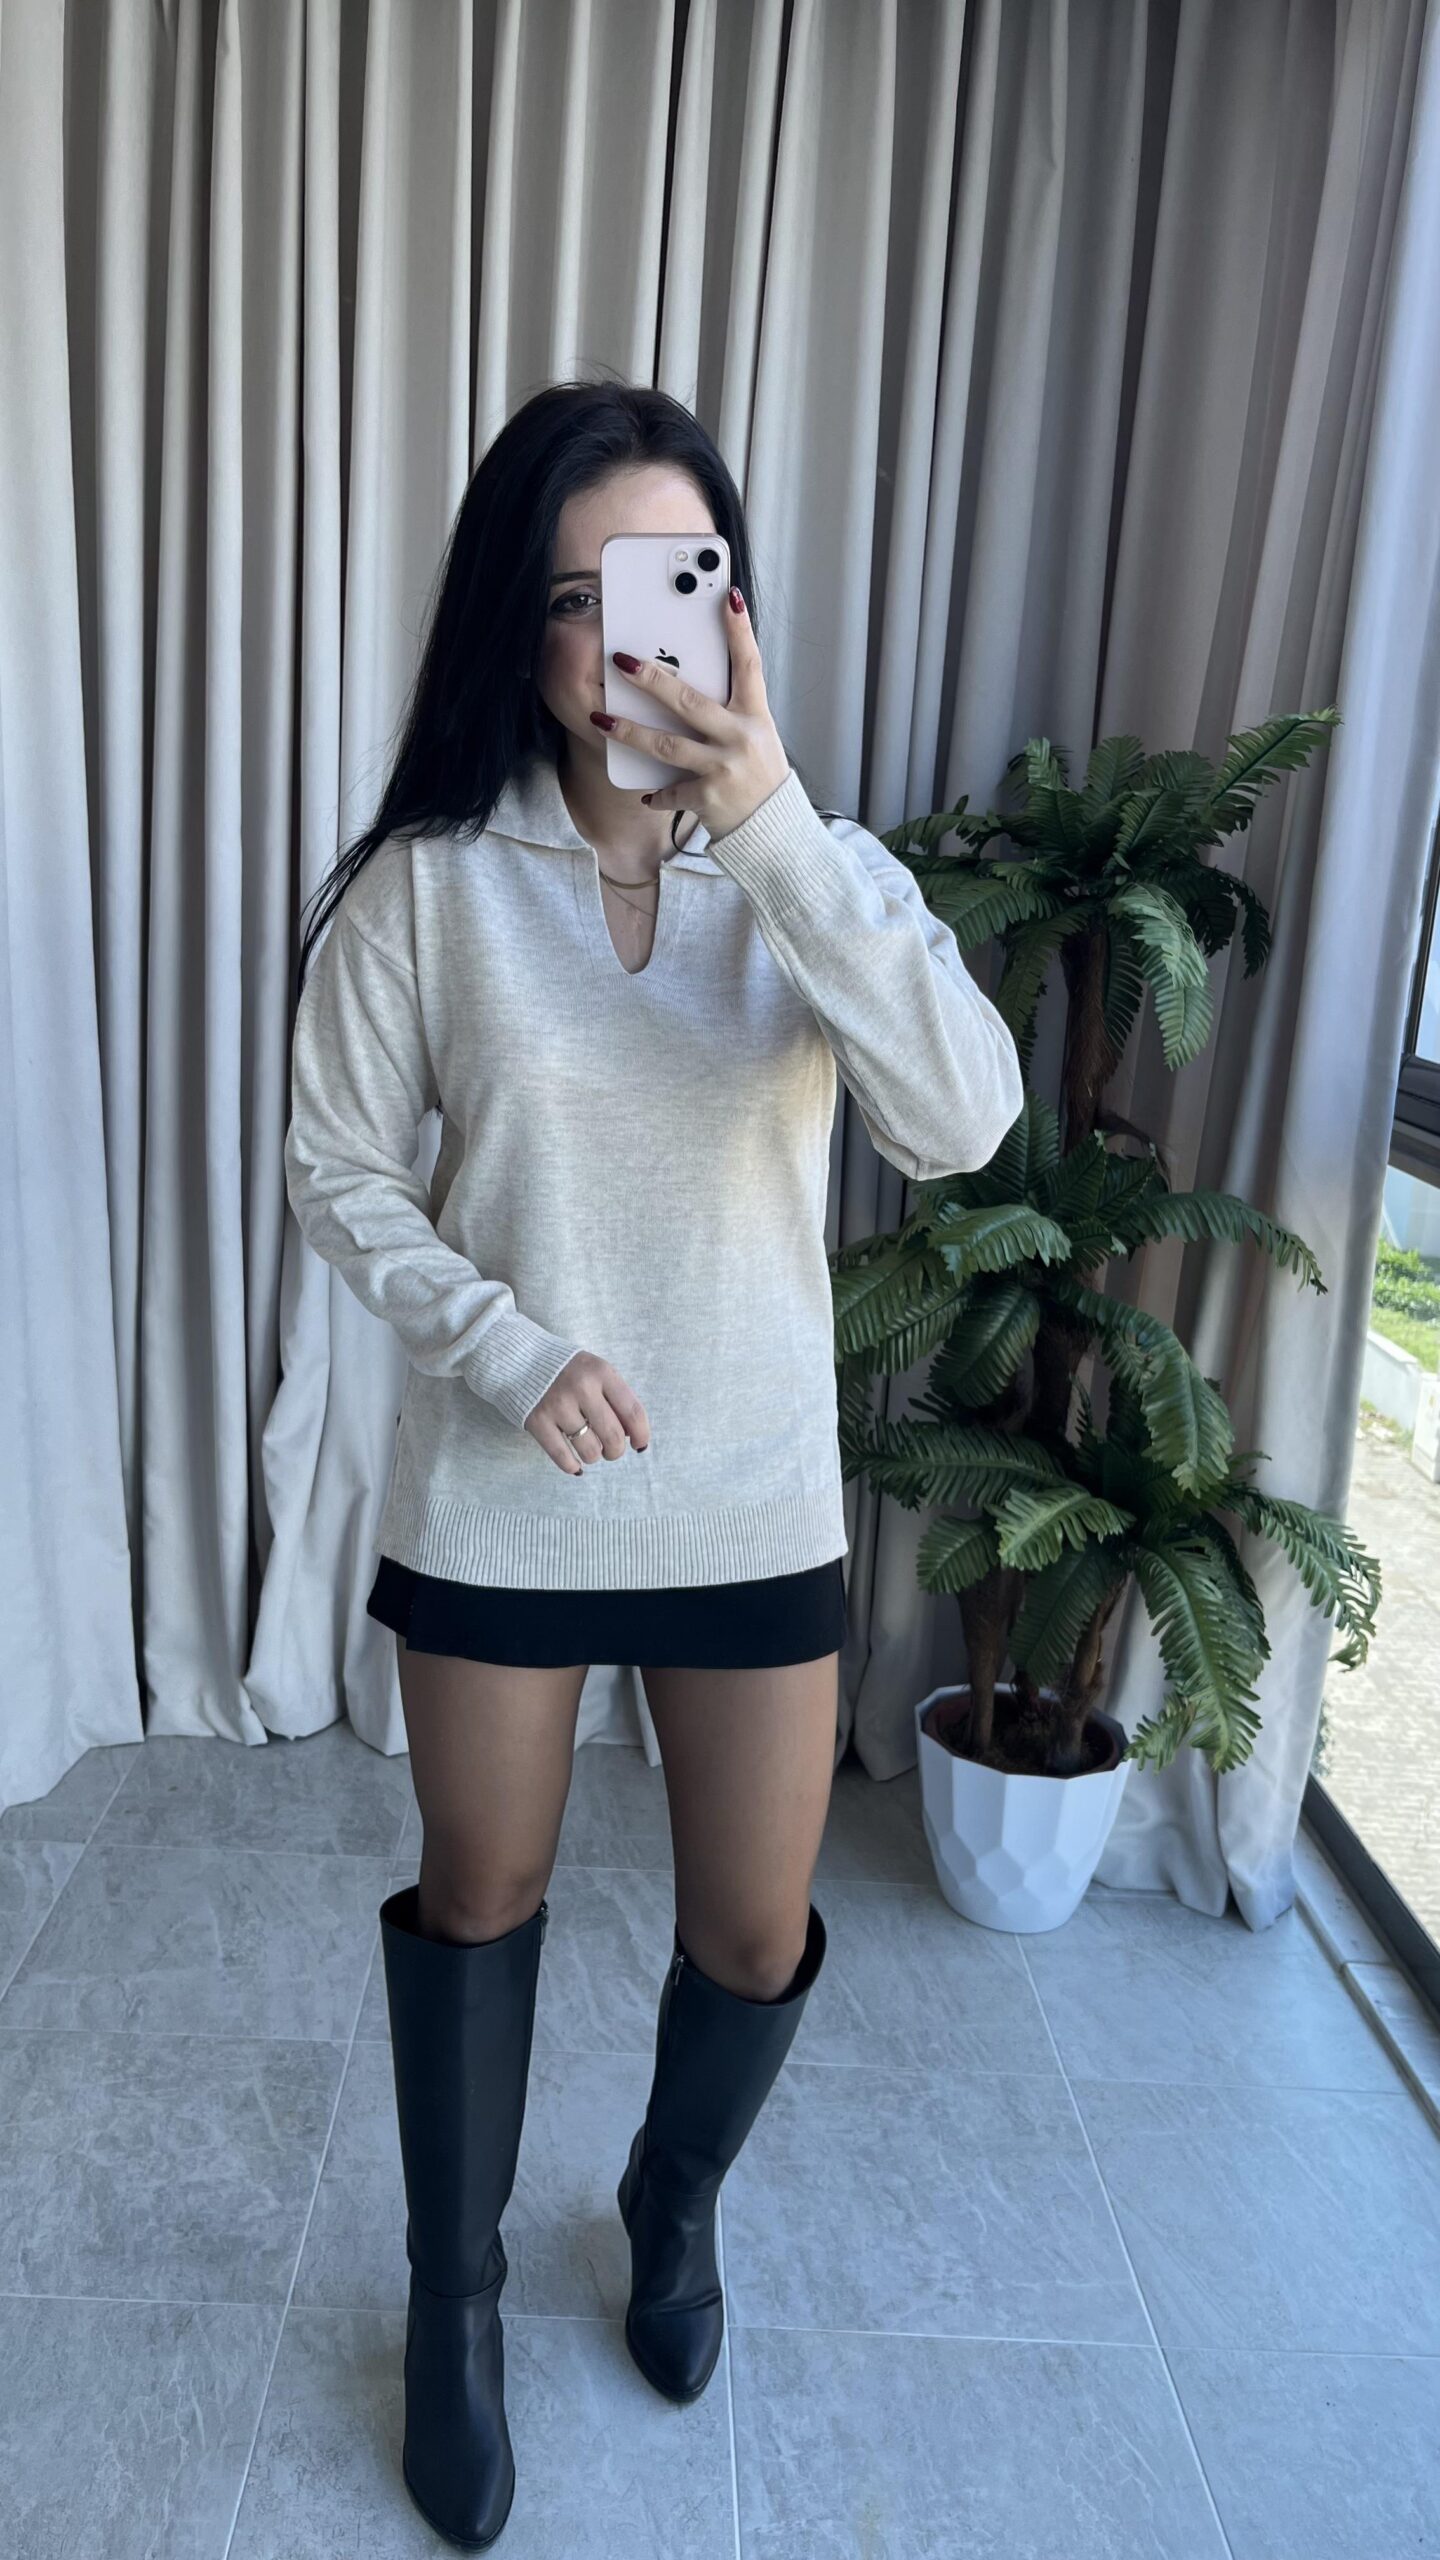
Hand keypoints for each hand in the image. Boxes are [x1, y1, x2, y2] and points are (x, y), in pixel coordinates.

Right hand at [524, 1351, 650, 1475]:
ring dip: (594, 1456)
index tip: (640, 1445)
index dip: (642, 1435)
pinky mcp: (537, 1421)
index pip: (633, 1412)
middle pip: (614, 1436)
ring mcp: (558, 1405)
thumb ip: (615, 1397)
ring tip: (590, 1449)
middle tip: (611, 1450)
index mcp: (601, 1372)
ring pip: (590, 1450)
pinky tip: (575, 1464)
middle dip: (616, 1451)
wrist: (520, 1358)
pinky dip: (572, 1466)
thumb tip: (632, 1436)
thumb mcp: (595, 1371)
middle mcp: (582, 1387)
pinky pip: (563, 1457)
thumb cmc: (566, 1370)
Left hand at [589, 588, 790, 839]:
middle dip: (653, 680)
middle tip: (622, 661)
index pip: (749, 664)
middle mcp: (740, 737)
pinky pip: (671, 792)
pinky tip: (644, 793)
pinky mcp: (709, 798)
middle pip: (689, 702)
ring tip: (601, 720)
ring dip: (629, 733)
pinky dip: (656, 793)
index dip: (740, 630)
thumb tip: (688, 677)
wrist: (774, 827)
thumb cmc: (758, 774)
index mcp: (755, 715)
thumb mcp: (755, 734)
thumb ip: (729, 709)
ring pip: (666, 745)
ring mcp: (724, 768)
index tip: (729, 596)